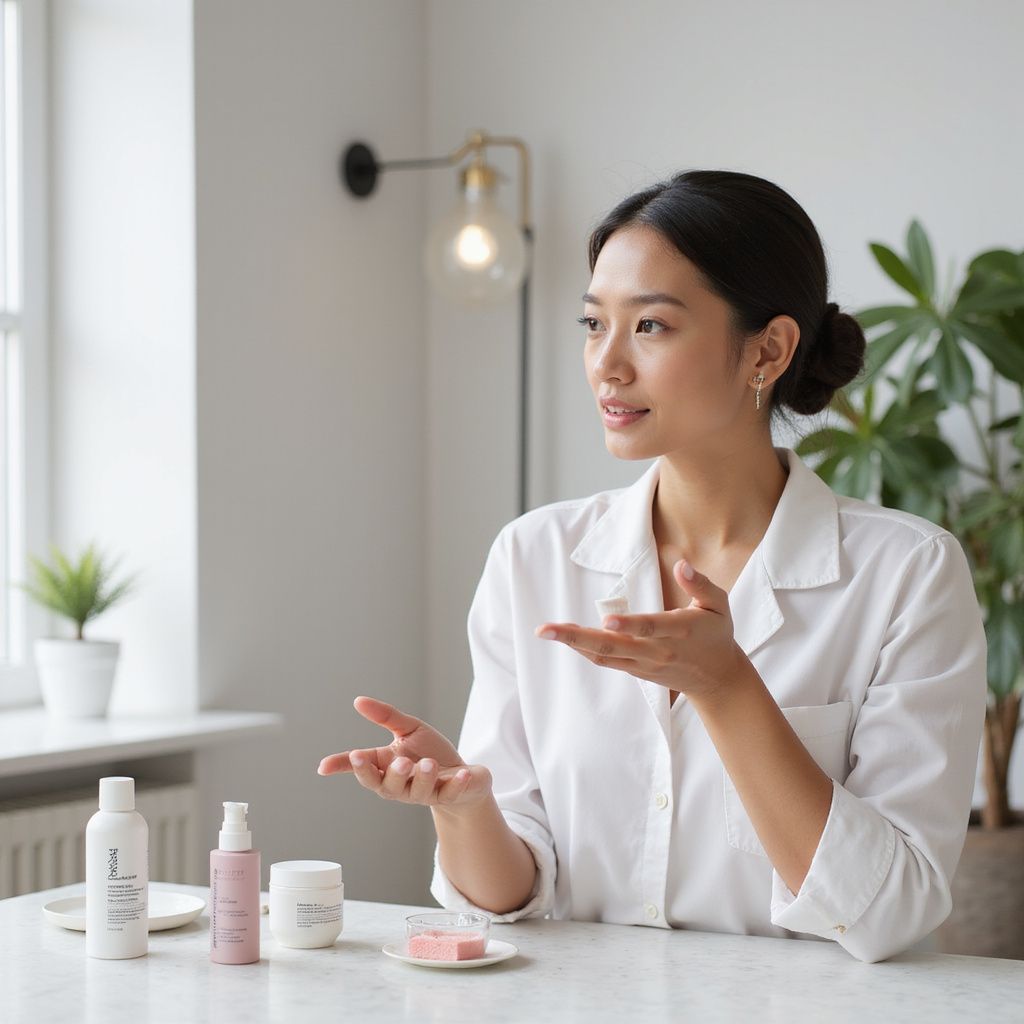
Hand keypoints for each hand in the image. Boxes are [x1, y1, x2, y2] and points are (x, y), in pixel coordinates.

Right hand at [317, 696, 492, 807]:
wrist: (465, 775)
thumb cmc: (430, 752)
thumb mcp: (408, 729)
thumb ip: (385, 716)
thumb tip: (358, 700)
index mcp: (387, 766)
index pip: (362, 768)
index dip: (343, 767)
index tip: (324, 767)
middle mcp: (401, 784)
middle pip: (386, 786)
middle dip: (391, 775)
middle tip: (399, 762)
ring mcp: (424, 792)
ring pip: (417, 791)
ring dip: (423, 777)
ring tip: (429, 763)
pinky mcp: (449, 796)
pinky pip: (450, 793)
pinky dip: (455, 785)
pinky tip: (461, 774)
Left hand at [535, 559, 747, 701]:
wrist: (717, 678)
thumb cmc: (717, 633)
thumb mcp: (719, 605)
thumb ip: (700, 584)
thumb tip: (681, 564)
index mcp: (680, 631)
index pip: (651, 627)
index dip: (629, 624)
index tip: (607, 620)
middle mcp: (657, 651)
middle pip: (613, 646)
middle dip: (577, 637)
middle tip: (545, 629)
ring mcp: (644, 663)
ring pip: (604, 655)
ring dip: (574, 643)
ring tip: (546, 631)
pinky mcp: (636, 670)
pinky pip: (606, 660)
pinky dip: (584, 650)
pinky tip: (566, 637)